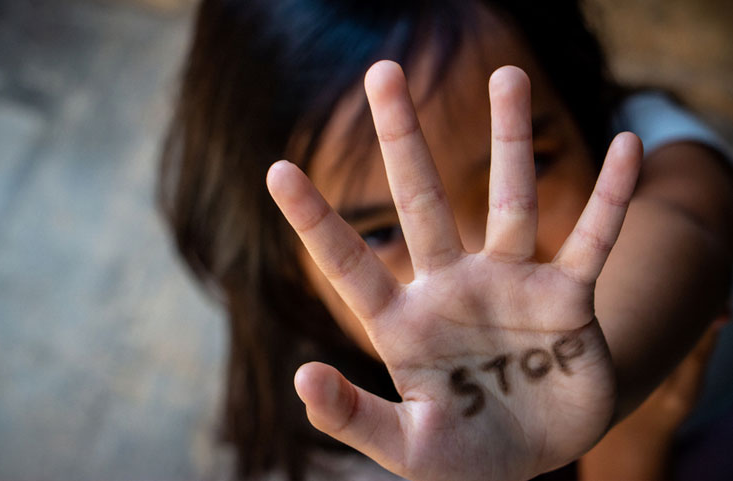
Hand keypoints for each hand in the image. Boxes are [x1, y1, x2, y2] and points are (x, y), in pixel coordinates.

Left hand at [267, 61, 641, 480]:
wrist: (533, 460)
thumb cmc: (462, 456)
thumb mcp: (406, 448)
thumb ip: (354, 417)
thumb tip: (302, 377)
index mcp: (404, 324)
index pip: (351, 263)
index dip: (315, 219)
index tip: (277, 170)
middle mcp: (452, 288)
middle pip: (422, 202)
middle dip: (403, 139)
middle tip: (383, 70)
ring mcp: (511, 287)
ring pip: (511, 199)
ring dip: (511, 138)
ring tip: (508, 75)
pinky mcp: (567, 301)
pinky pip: (593, 239)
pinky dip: (612, 198)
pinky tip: (627, 147)